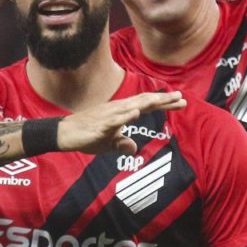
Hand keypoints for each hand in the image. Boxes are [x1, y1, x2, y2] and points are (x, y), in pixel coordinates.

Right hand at [58, 91, 184, 154]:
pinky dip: (126, 115)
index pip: (147, 105)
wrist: (64, 134)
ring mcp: (109, 115)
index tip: (180, 102)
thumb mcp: (108, 143)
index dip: (164, 103)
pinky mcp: (100, 124)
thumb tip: (133, 148)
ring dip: (149, 102)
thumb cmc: (86, 136)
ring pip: (132, 106)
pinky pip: (115, 119)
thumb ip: (122, 143)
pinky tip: (137, 112)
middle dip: (163, 100)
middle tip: (182, 98)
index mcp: (122, 112)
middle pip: (144, 101)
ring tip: (165, 99)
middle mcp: (118, 109)